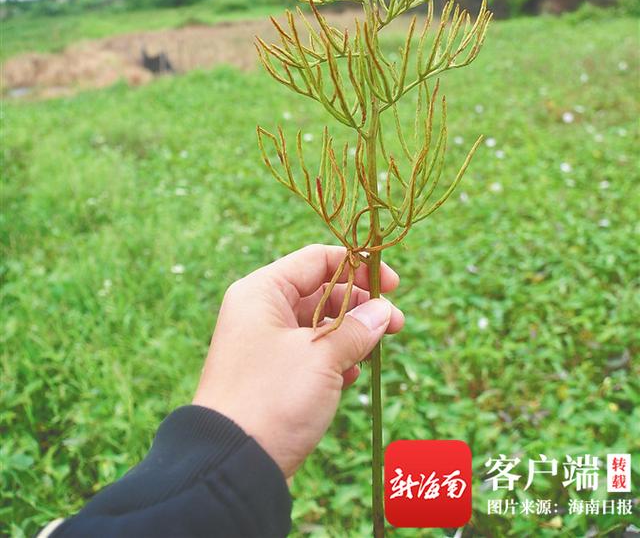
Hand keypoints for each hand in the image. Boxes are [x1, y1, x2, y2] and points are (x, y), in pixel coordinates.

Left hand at [193, 244, 403, 477]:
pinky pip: (311, 353)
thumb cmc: (273, 397)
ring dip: (350, 334)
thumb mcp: (321, 356)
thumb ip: (357, 328)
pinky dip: (335, 359)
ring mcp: (265, 344)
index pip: (317, 260)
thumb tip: (384, 311)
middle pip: (321, 291)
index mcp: (263, 291)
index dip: (358, 267)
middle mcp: (261, 311)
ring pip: (319, 324)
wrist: (231, 465)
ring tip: (374, 351)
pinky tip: (352, 374)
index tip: (392, 285)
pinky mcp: (273, 375)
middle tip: (396, 323)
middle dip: (360, 305)